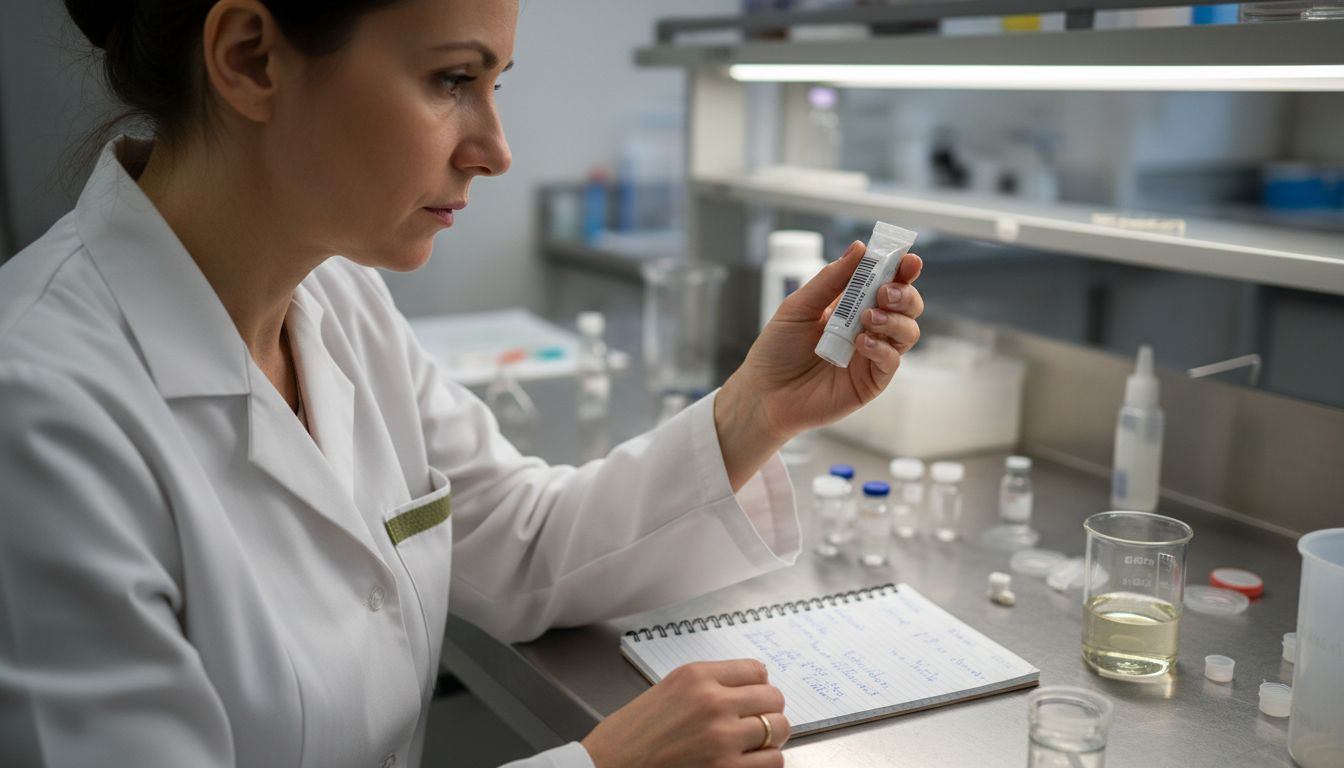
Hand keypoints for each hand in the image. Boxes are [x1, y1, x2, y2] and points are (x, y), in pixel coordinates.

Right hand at [581, 659, 788, 767]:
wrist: (609, 766)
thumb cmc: (632, 734)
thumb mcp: (668, 690)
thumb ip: (709, 684)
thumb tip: (753, 685)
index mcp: (696, 677)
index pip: (757, 671)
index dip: (758, 686)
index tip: (753, 696)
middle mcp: (712, 702)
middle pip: (773, 698)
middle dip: (769, 710)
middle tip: (757, 720)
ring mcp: (721, 738)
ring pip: (778, 729)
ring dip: (770, 737)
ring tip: (754, 743)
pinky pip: (773, 761)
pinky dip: (766, 761)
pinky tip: (748, 761)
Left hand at [715, 240, 923, 489]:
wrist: (764, 394)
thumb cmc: (777, 350)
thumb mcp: (798, 307)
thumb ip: (830, 280)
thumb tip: (858, 248)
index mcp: (852, 305)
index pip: (887, 281)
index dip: (902, 268)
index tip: (907, 259)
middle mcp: (868, 327)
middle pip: (907, 305)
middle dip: (904, 292)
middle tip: (885, 290)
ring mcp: (872, 354)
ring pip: (908, 331)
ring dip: (895, 318)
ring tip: (868, 317)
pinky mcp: (872, 381)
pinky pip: (892, 360)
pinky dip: (882, 348)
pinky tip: (862, 343)